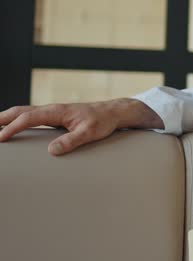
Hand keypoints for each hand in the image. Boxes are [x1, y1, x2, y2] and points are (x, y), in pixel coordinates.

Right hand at [0, 98, 161, 154]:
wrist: (113, 112)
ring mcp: (53, 112)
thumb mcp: (90, 132)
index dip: (13, 127)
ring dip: (7, 118)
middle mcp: (52, 109)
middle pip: (21, 111)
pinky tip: (13, 126)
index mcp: (57, 111)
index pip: (29, 118)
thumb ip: (72, 140)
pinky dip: (18, 119)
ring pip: (24, 112)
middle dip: (2, 119)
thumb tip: (52, 150)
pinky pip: (31, 116)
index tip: (1, 137)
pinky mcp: (55, 116)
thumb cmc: (103, 121)